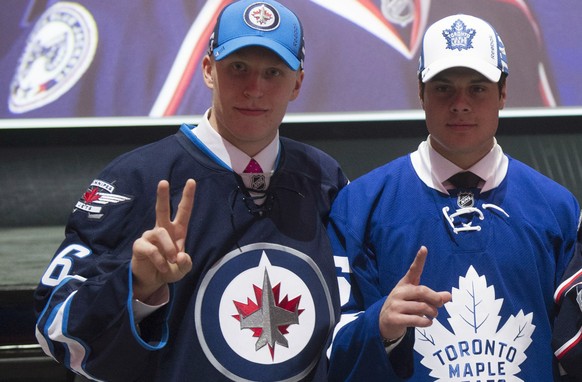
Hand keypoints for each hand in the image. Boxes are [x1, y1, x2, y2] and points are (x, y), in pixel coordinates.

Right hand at [131, 179, 195, 301]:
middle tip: (164, 182)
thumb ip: (185, 264)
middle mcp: (162, 230)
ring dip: (169, 249)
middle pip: (162, 209)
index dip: (187, 197)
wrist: (152, 282)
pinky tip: (162, 267)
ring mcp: (149, 236)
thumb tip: (181, 255)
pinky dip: (160, 260)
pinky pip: (152, 249)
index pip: (183, 211)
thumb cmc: (169, 270)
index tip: (191, 181)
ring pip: (160, 233)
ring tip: (171, 262)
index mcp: (177, 231)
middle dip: (162, 195)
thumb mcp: (182, 270)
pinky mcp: (140, 245)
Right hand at [379, 246, 451, 341]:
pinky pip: (416, 319)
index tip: (424, 248)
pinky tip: (427, 322)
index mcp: (405, 284)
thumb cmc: (404, 307)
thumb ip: (432, 297)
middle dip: (435, 298)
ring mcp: (395, 305)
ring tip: (432, 315)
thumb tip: (449, 296)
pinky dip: (426, 322)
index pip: (413, 270)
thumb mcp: (416, 299)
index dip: (419, 259)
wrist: (384, 322)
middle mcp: (399, 292)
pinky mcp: (395, 318)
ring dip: (432, 313)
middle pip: (422, 291)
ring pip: (421, 307)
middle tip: (440, 305)